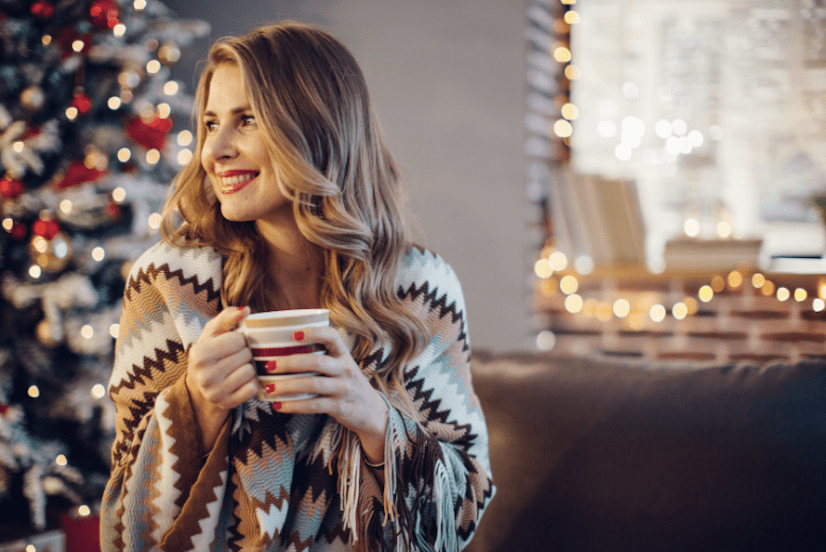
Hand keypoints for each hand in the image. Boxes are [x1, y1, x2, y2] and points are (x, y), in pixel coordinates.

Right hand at [186, 306, 257, 450]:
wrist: (200, 387)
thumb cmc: (211, 353)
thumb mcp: (213, 333)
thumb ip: (227, 317)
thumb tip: (246, 310)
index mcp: (199, 354)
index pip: (237, 340)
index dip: (240, 339)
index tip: (234, 344)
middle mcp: (204, 375)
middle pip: (245, 355)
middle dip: (245, 353)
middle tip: (236, 357)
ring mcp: (215, 392)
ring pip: (250, 371)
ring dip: (249, 368)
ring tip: (238, 368)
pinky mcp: (226, 404)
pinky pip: (253, 388)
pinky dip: (252, 383)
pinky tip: (241, 381)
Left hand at [266, 326, 388, 463]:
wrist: (371, 411)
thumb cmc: (347, 384)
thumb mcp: (341, 366)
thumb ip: (321, 357)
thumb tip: (282, 348)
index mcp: (344, 355)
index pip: (332, 336)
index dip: (313, 332)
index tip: (293, 334)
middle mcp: (346, 369)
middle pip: (317, 361)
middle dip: (290, 362)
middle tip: (269, 365)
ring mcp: (344, 389)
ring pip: (313, 384)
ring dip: (287, 385)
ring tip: (269, 387)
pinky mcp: (340, 407)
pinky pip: (313, 405)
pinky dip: (293, 405)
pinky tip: (279, 405)